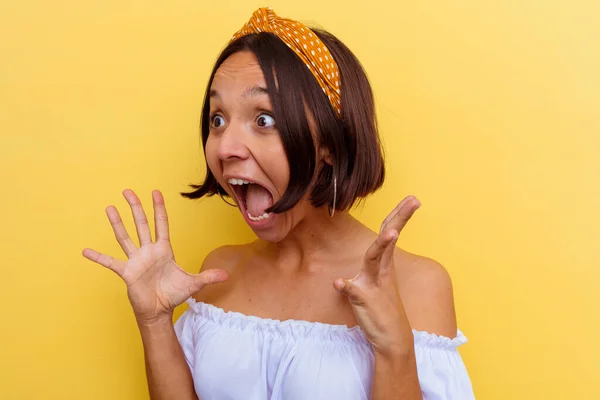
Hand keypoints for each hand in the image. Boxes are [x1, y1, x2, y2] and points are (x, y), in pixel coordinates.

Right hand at [82, 189, 228, 323]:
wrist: (159, 311)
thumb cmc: (174, 295)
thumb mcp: (193, 284)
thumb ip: (209, 277)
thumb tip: (228, 276)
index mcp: (164, 249)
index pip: (161, 224)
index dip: (159, 208)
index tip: (156, 192)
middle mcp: (148, 251)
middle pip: (141, 224)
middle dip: (135, 207)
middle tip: (128, 191)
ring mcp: (136, 260)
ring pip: (125, 237)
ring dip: (117, 223)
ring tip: (110, 208)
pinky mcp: (127, 272)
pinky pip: (110, 262)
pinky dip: (98, 257)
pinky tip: (85, 251)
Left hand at [334, 196, 420, 355]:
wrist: (391, 340)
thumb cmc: (380, 313)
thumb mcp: (365, 292)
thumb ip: (355, 282)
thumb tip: (339, 280)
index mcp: (383, 265)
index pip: (389, 233)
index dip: (398, 215)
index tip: (413, 198)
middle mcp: (381, 271)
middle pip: (388, 238)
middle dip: (400, 218)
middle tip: (415, 199)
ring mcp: (374, 285)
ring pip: (375, 260)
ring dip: (382, 246)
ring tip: (392, 232)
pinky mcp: (365, 302)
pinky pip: (355, 293)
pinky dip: (347, 287)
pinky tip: (340, 283)